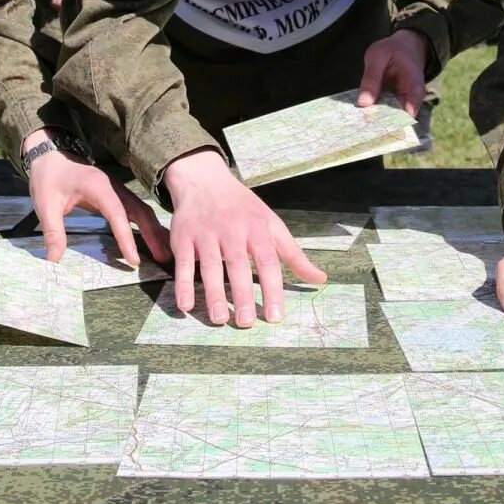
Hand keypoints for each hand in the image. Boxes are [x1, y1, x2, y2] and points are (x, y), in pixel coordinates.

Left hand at [24, 129, 170, 266]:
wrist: (50, 155)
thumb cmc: (48, 178)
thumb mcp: (45, 204)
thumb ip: (52, 232)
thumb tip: (54, 261)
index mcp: (98, 186)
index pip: (117, 213)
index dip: (126, 237)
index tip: (134, 259)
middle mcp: (113, 187)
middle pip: (139, 210)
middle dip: (152, 234)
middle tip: (164, 258)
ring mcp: (117, 190)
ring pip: (142, 210)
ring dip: (154, 230)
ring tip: (165, 253)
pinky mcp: (115, 195)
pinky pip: (136, 211)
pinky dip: (147, 225)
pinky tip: (154, 239)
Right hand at [162, 149, 325, 326]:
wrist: (205, 180)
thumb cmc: (243, 208)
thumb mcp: (272, 224)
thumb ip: (294, 254)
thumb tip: (321, 278)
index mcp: (258, 228)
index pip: (268, 261)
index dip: (272, 289)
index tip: (275, 317)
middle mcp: (232, 230)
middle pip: (238, 265)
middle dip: (242, 294)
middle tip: (246, 323)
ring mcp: (206, 233)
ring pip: (210, 265)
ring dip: (213, 293)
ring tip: (219, 319)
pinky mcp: (184, 237)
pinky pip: (183, 262)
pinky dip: (183, 284)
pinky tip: (186, 305)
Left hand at [353, 29, 428, 119]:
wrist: (404, 49)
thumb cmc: (392, 50)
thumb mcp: (378, 55)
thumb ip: (371, 77)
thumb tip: (363, 102)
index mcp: (413, 79)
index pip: (414, 96)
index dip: (408, 109)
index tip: (400, 119)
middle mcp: (411, 96)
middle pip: (402, 114)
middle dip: (385, 123)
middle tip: (367, 129)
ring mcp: (402, 102)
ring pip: (391, 118)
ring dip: (377, 122)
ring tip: (360, 127)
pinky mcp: (392, 105)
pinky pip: (383, 114)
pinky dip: (373, 117)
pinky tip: (358, 121)